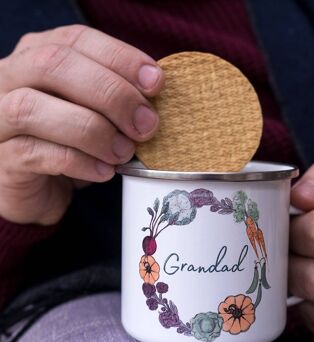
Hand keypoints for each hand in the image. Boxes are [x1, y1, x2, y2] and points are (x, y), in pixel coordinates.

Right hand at [0, 25, 163, 224]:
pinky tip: (104, 171)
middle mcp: (11, 78)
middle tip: (146, 125)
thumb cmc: (72, 144)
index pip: (77, 40)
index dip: (120, 58)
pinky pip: (35, 153)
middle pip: (54, 65)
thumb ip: (116, 98)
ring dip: (93, 131)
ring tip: (124, 152)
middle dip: (111, 94)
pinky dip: (79, 161)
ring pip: (34, 108)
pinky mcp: (2, 159)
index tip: (156, 83)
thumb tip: (156, 94)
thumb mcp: (96, 113)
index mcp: (38, 57)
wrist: (40, 188)